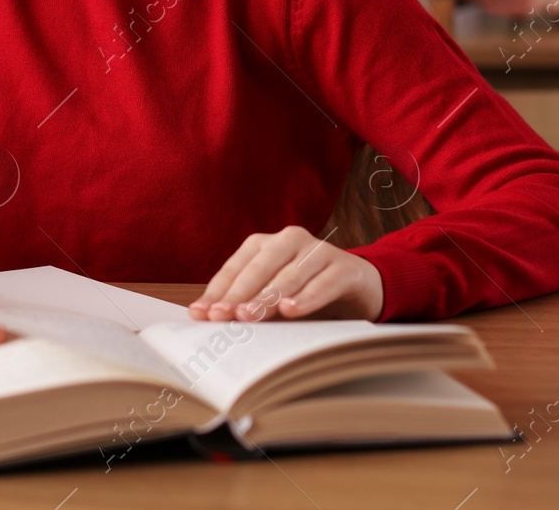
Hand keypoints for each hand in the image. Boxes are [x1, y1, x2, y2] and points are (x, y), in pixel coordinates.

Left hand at [187, 226, 384, 321]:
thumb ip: (246, 304)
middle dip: (238, 294)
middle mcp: (290, 240)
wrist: (357, 286)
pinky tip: (291, 311)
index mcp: (265, 244)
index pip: (236, 267)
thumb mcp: (272, 297)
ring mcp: (319, 250)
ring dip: (268, 297)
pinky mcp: (345, 267)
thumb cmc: (304, 292)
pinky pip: (323, 283)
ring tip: (249, 316)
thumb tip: (208, 318)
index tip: (201, 314)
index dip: (218, 291)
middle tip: (221, 316)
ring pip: (289, 274)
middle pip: (260, 267)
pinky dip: (306, 298)